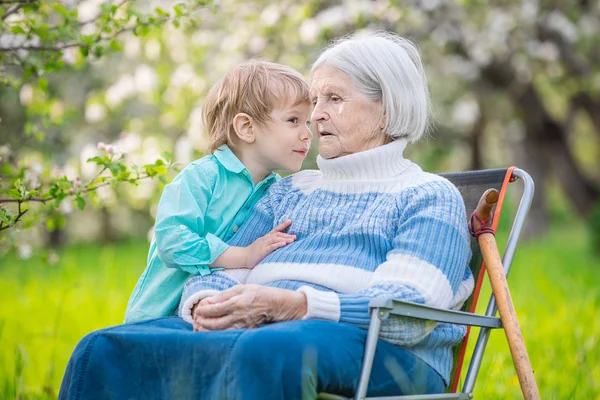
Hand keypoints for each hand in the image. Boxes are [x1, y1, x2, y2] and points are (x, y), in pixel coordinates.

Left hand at [191, 284, 306, 331]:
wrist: (277, 305)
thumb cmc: (259, 294)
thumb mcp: (242, 288)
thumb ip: (225, 295)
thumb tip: (210, 301)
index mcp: (237, 303)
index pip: (215, 309)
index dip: (204, 311)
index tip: (198, 310)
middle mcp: (238, 316)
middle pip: (215, 324)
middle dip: (203, 323)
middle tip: (196, 320)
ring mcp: (243, 326)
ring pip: (221, 332)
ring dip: (208, 331)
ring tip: (201, 328)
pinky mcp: (246, 331)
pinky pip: (229, 335)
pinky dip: (219, 335)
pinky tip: (213, 333)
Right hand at [242, 220, 295, 268]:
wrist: (243, 257)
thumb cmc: (253, 253)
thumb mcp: (262, 246)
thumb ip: (270, 244)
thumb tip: (280, 243)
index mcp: (265, 238)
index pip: (275, 230)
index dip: (282, 225)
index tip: (290, 221)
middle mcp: (264, 239)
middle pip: (277, 234)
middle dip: (286, 235)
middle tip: (295, 236)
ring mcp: (263, 244)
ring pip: (275, 239)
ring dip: (284, 239)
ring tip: (292, 240)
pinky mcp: (262, 251)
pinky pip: (271, 247)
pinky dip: (278, 244)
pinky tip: (284, 244)